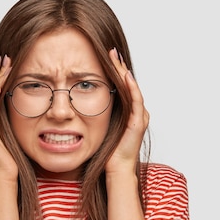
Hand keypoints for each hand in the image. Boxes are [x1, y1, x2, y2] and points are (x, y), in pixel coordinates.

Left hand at [105, 48, 149, 174]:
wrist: (116, 169)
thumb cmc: (107, 152)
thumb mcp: (99, 127)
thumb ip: (96, 114)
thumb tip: (79, 103)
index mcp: (128, 112)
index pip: (121, 86)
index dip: (114, 71)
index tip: (104, 56)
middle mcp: (137, 112)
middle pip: (128, 83)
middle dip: (118, 66)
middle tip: (110, 50)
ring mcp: (140, 116)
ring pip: (133, 88)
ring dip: (124, 72)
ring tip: (116, 58)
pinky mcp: (139, 123)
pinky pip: (136, 101)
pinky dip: (131, 87)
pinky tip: (125, 76)